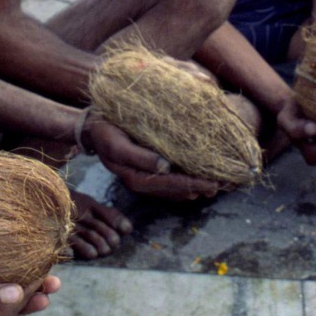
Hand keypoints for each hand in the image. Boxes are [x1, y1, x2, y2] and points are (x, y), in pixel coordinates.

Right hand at [85, 117, 220, 200]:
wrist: (92, 127)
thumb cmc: (105, 133)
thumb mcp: (117, 145)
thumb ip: (140, 157)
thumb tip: (166, 167)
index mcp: (136, 177)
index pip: (170, 184)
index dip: (192, 184)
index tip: (212, 184)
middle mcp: (142, 180)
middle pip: (176, 189)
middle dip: (199, 188)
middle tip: (223, 187)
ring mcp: (145, 176)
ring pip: (174, 187)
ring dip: (195, 187)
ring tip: (217, 186)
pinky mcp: (146, 169)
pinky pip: (170, 180)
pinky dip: (185, 181)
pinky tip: (198, 180)